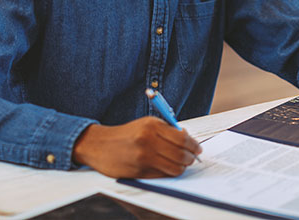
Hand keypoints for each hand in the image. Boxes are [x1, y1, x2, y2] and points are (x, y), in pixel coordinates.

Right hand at [72, 116, 201, 178]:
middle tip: (192, 158)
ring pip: (175, 167)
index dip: (194, 145)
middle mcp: (148, 141)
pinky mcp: (138, 171)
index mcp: (152, 126)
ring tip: (182, 164)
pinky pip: (162, 175)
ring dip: (182, 167)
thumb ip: (167, 130)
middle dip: (191, 157)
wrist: (100, 144)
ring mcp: (143, 158)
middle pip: (181, 154)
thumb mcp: (147, 123)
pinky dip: (169, 172)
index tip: (198, 148)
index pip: (182, 138)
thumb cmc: (127, 133)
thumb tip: (188, 140)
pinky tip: (169, 167)